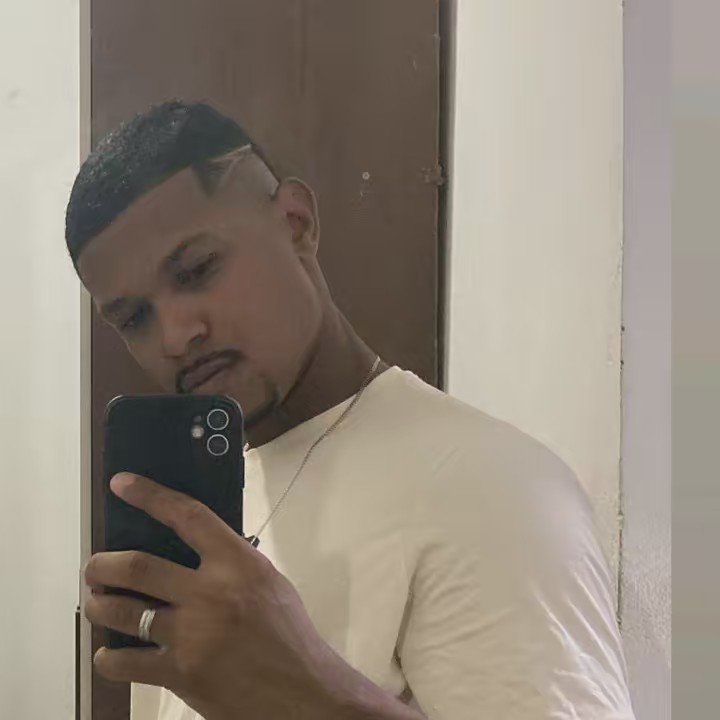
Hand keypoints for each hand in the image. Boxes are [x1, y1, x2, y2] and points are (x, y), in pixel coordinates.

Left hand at [83, 473, 353, 719]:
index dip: (150, 496)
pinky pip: (126, 663)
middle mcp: (209, 593)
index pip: (187, 517)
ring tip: (97, 601)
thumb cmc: (289, 633)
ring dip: (100, 604)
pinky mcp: (179, 674)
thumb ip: (232, 565)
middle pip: (137, 566)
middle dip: (103, 564)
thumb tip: (195, 550)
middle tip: (95, 567)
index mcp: (237, 564)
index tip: (122, 484)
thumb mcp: (268, 583)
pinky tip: (109, 652)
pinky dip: (109, 657)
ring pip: (124, 611)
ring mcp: (190, 635)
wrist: (300, 692)